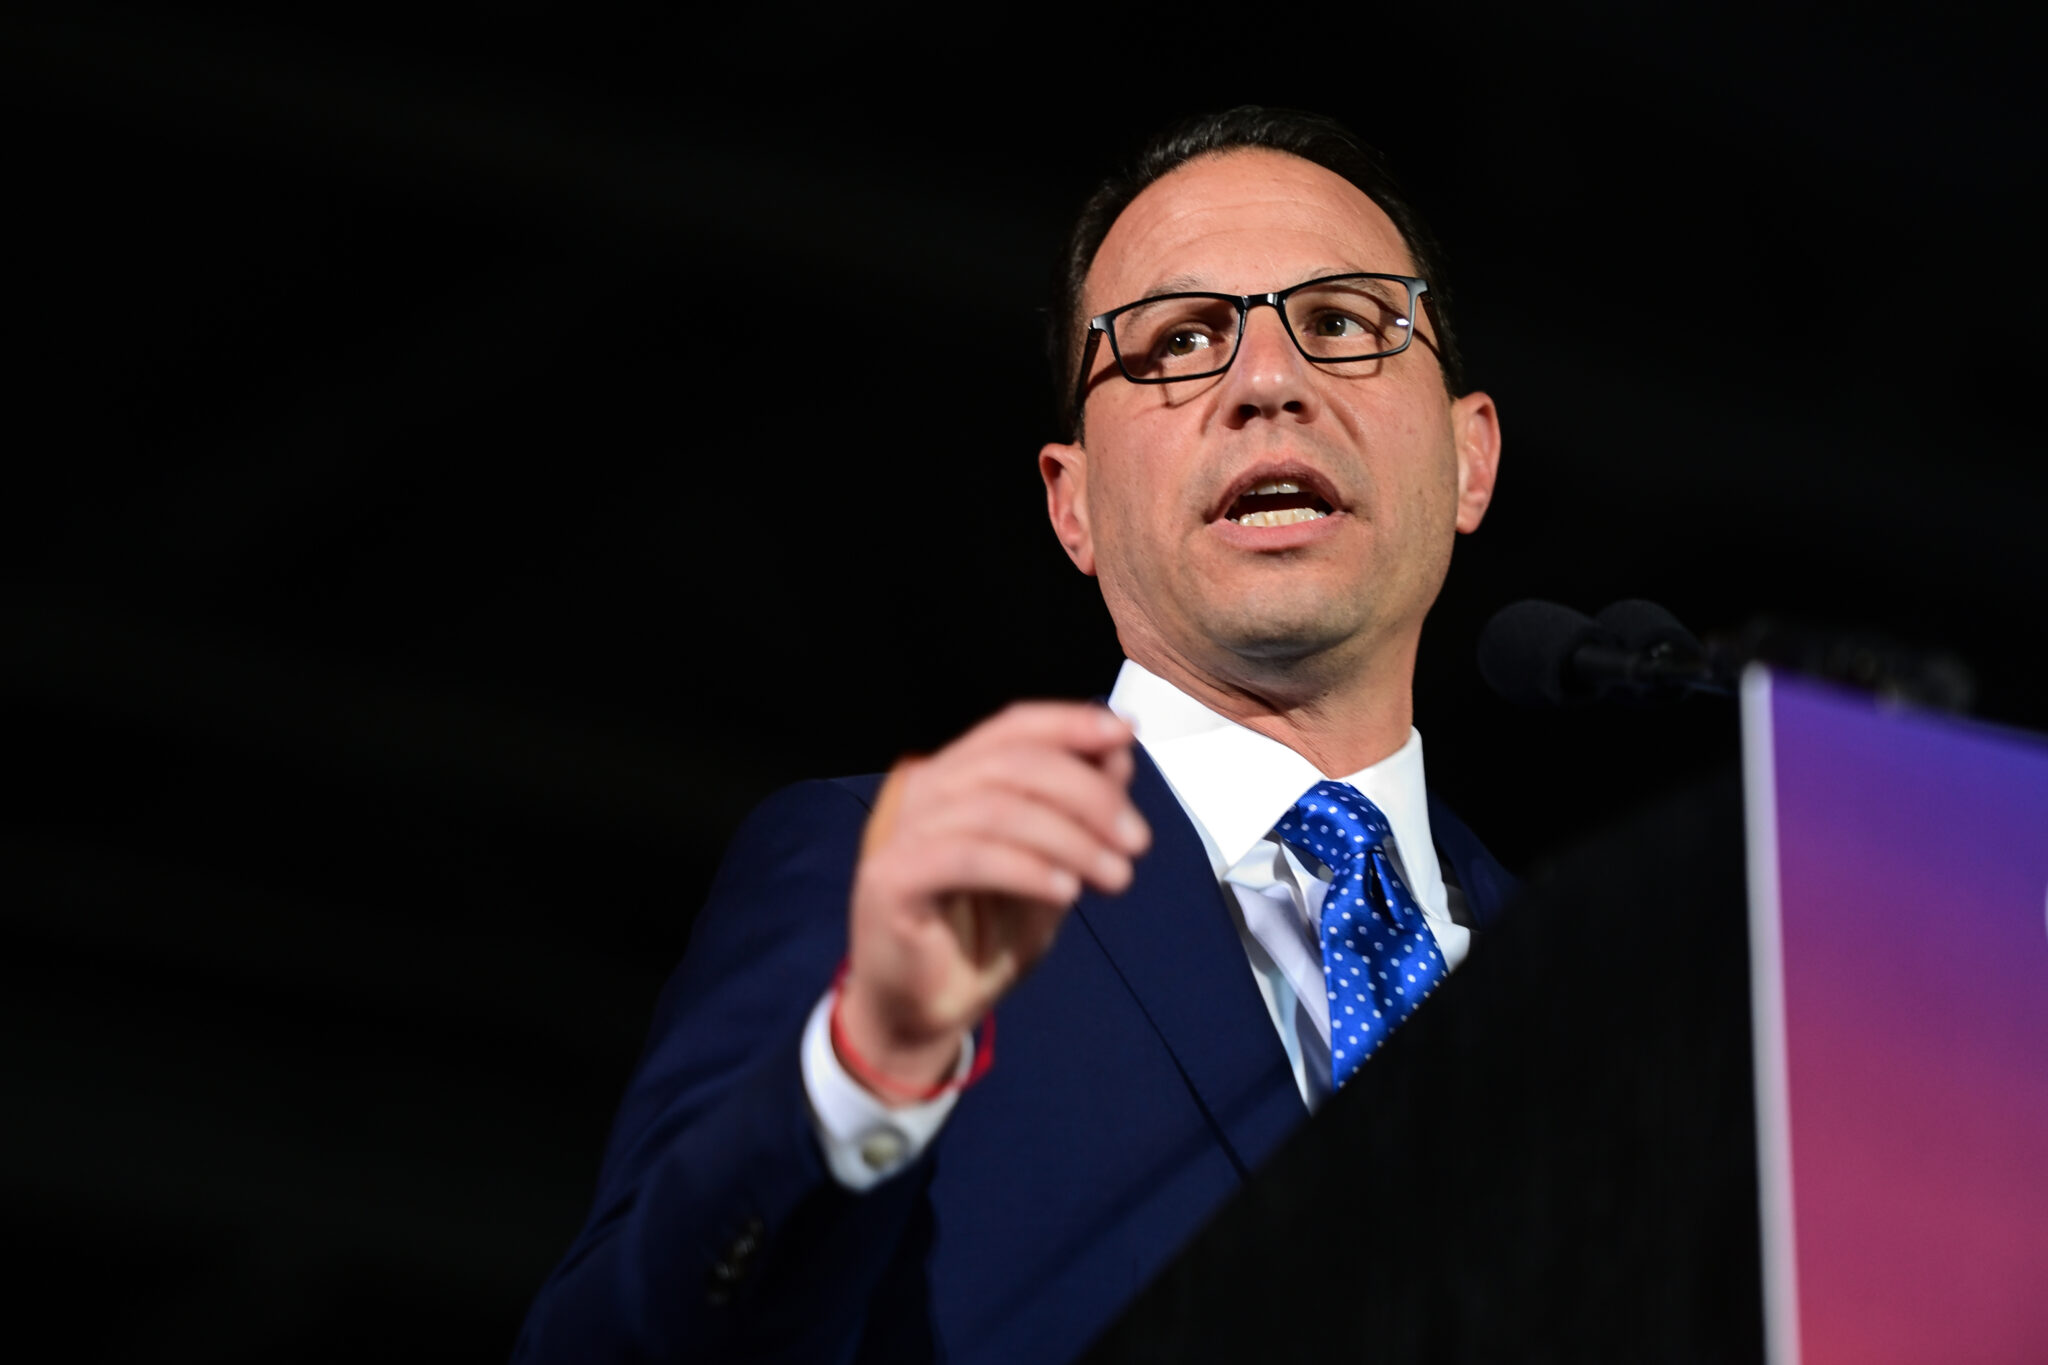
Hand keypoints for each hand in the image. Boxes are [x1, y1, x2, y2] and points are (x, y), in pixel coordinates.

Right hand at [836, 702, 1149, 1103]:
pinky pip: (968, 856)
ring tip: (1115, 876)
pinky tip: (1066, 891)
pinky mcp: (891, 878)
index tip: (1126, 735)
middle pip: (1013, 761)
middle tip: (1136, 841)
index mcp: (958, 778)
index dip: (1070, 723)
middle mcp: (925, 792)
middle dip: (1088, 794)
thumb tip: (1118, 754)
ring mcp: (903, 833)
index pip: (1012, 726)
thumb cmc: (982, 940)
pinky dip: (1026, 868)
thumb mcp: (1052, 869)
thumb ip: (1079, 812)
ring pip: (997, 807)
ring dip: (1070, 838)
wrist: (925, 1016)